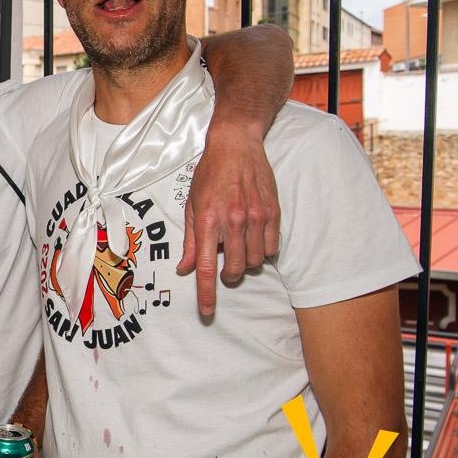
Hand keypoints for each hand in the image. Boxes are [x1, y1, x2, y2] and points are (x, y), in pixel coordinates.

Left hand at [176, 127, 279, 315]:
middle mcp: (233, 221)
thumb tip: (185, 269)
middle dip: (228, 275)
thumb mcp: (191, 206)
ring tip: (238, 242)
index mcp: (207, 220)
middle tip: (224, 265)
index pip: (205, 267)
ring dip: (245, 261)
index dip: (206, 294)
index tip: (206, 311)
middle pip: (234, 269)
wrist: (236, 145)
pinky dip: (262, 250)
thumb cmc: (209, 174)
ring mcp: (255, 217)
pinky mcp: (273, 213)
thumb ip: (189, 241)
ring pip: (254, 261)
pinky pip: (271, 248)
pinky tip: (253, 237)